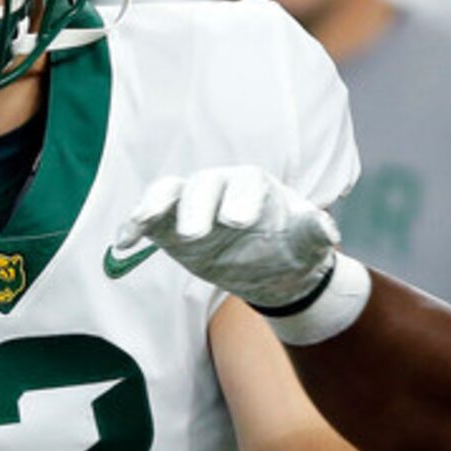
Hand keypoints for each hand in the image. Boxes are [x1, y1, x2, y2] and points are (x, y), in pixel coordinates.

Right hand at [122, 167, 340, 309]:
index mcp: (256, 186)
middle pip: (204, 186)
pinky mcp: (169, 226)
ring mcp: (192, 204)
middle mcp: (221, 187)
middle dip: (196, 207)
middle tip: (194, 235)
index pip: (246, 183)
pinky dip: (133, 226)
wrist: (270, 267)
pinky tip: (122, 245)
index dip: (240, 199)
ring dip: (155, 206)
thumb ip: (315, 231)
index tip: (236, 222)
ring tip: (142, 224)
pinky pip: (148, 219)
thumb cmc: (292, 246)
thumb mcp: (308, 241)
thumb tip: (329, 229)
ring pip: (170, 193)